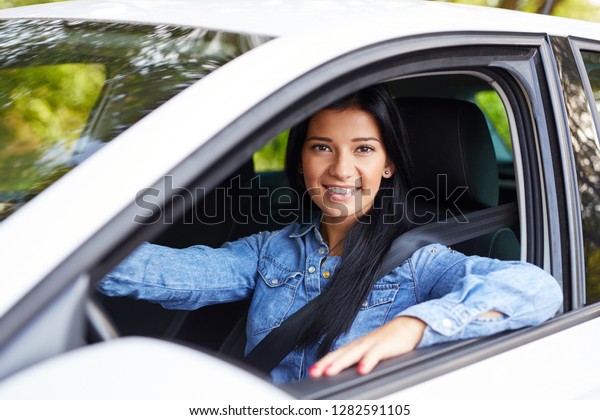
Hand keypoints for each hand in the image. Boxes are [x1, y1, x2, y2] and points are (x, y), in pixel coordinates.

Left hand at [308, 316, 426, 377]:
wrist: (408, 326)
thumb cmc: (388, 342)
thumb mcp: (371, 352)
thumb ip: (359, 361)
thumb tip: (347, 374)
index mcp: (356, 346)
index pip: (336, 354)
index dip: (323, 362)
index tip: (311, 372)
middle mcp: (361, 344)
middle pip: (340, 354)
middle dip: (325, 363)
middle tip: (313, 372)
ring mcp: (372, 343)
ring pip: (353, 354)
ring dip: (340, 363)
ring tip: (330, 372)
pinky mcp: (385, 345)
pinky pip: (375, 354)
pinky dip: (368, 361)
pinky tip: (361, 370)